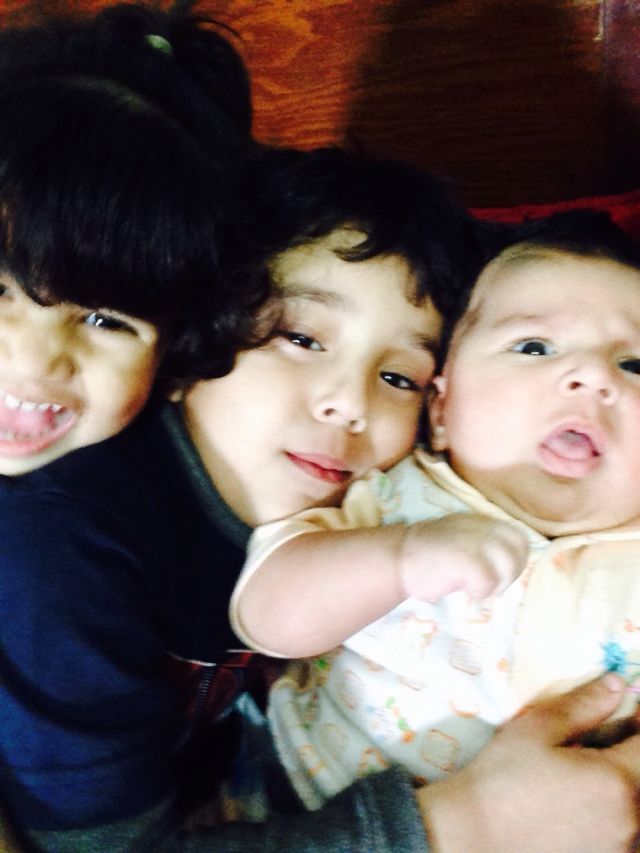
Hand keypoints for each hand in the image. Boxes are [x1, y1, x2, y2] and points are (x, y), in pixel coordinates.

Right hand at [400, 512, 527, 600]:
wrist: (397, 558)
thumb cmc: (426, 556)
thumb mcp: (459, 539)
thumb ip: (482, 544)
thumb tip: (508, 566)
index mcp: (480, 521)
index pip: (518, 537)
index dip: (516, 558)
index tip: (500, 574)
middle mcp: (481, 526)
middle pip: (519, 549)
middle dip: (511, 573)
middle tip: (491, 587)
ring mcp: (475, 541)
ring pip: (510, 565)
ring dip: (497, 584)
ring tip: (476, 590)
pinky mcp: (468, 559)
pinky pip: (488, 581)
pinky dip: (479, 593)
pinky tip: (463, 593)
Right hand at [418, 674, 639, 852]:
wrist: (473, 837)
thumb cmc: (503, 778)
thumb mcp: (538, 729)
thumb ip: (584, 705)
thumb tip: (617, 684)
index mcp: (619, 782)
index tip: (631, 706)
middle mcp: (632, 820)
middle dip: (632, 748)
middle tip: (613, 732)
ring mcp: (620, 847)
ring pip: (634, 802)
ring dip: (623, 778)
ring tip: (590, 765)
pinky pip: (622, 828)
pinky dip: (613, 808)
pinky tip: (581, 799)